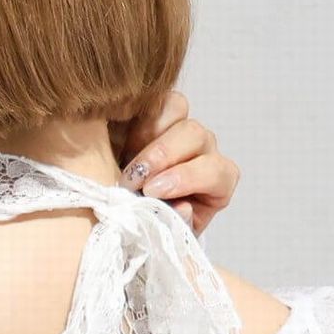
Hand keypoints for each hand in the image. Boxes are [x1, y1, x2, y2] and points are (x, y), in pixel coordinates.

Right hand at [109, 91, 239, 236]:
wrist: (127, 215)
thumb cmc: (152, 227)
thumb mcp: (164, 234)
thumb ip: (175, 223)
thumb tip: (183, 207)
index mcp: (217, 181)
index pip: (215, 171)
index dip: (185, 178)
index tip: (152, 191)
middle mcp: (203, 150)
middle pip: (195, 134)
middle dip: (161, 155)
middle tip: (132, 178)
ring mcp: (180, 127)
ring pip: (176, 108)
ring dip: (147, 133)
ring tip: (123, 157)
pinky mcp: (155, 113)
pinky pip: (153, 99)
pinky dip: (135, 114)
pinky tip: (117, 137)